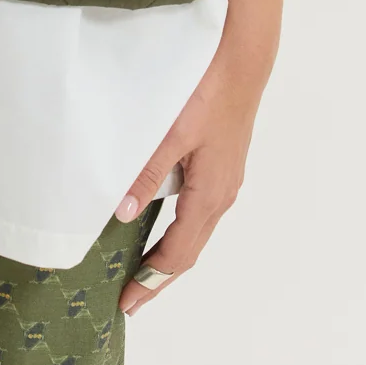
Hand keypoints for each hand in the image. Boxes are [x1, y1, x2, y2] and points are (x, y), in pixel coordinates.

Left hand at [112, 38, 271, 314]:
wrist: (243, 60)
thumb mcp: (171, 133)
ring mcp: (225, 181)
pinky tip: (164, 225)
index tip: (128, 304)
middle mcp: (221, 195)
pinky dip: (180, 231)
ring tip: (143, 270)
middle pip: (188, 251)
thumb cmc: (208, 93)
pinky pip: (200, 212)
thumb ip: (146, 172)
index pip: (177, 254)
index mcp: (209, 195)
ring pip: (196, 233)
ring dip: (170, 255)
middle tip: (131, 299)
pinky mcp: (223, 166)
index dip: (151, 281)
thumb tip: (122, 213)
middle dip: (159, 278)